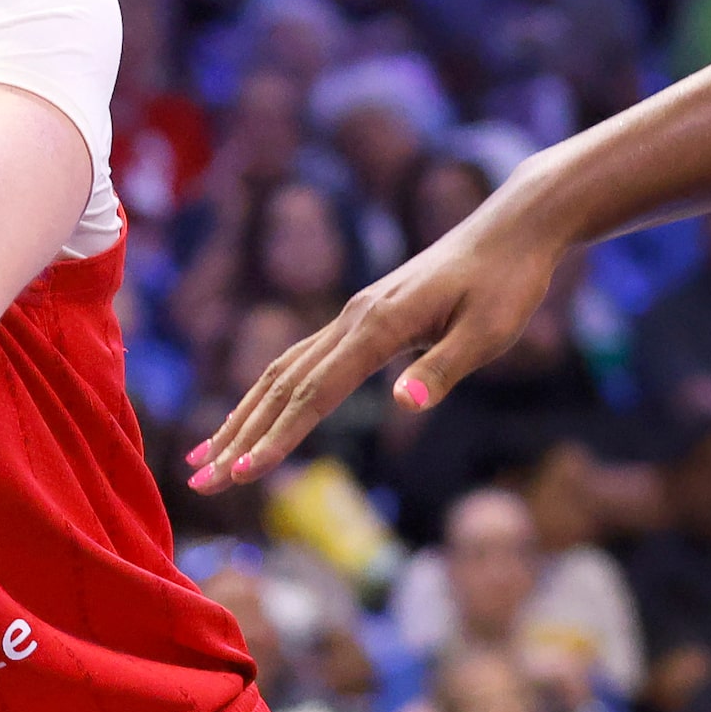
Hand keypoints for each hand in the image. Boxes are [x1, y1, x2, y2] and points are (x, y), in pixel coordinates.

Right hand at [190, 202, 561, 490]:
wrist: (511, 229)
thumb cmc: (509, 283)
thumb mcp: (491, 331)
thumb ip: (443, 369)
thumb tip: (405, 406)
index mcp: (378, 325)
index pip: (316, 393)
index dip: (277, 437)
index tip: (243, 474)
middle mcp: (351, 319)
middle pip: (280, 387)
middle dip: (237, 437)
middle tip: (200, 482)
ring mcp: (350, 317)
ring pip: (279, 373)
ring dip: (240, 417)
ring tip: (205, 457)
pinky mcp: (359, 319)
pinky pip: (299, 361)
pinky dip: (267, 395)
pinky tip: (252, 415)